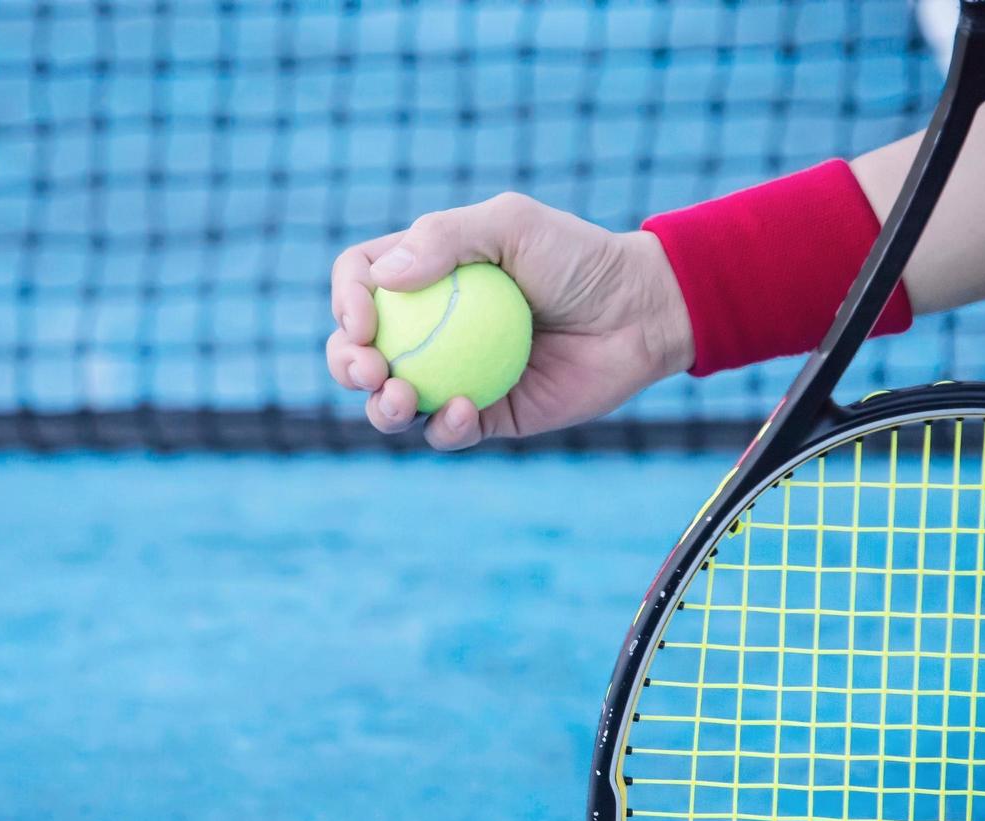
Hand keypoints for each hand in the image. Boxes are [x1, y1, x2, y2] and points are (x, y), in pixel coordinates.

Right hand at [326, 192, 693, 450]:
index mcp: (424, 275)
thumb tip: (383, 279)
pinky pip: (445, 432)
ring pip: (389, 402)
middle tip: (368, 368)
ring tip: (397, 398)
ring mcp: (452, 374)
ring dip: (378, 407)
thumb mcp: (512, 224)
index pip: (360, 285)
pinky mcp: (485, 415)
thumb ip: (446, 236)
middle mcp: (428, 327)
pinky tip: (460, 410)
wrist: (640, 312)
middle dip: (345, 364)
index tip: (364, 319)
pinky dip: (442, 427)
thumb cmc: (578, 257)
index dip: (346, 302)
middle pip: (358, 350)